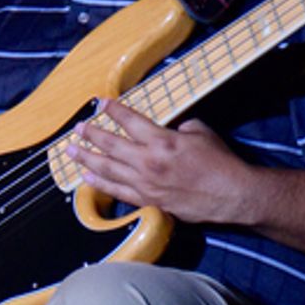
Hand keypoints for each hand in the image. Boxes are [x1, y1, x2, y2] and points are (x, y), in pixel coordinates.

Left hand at [69, 101, 258, 226]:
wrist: (232, 195)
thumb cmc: (220, 163)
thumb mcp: (200, 132)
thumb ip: (177, 128)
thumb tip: (167, 129)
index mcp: (162, 141)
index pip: (129, 121)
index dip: (113, 110)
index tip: (101, 103)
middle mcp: (149, 162)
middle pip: (111, 145)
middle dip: (91, 134)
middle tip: (77, 128)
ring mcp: (146, 184)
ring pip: (108, 170)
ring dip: (87, 159)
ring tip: (71, 152)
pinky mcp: (150, 201)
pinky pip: (118, 191)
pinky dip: (101, 184)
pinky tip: (88, 178)